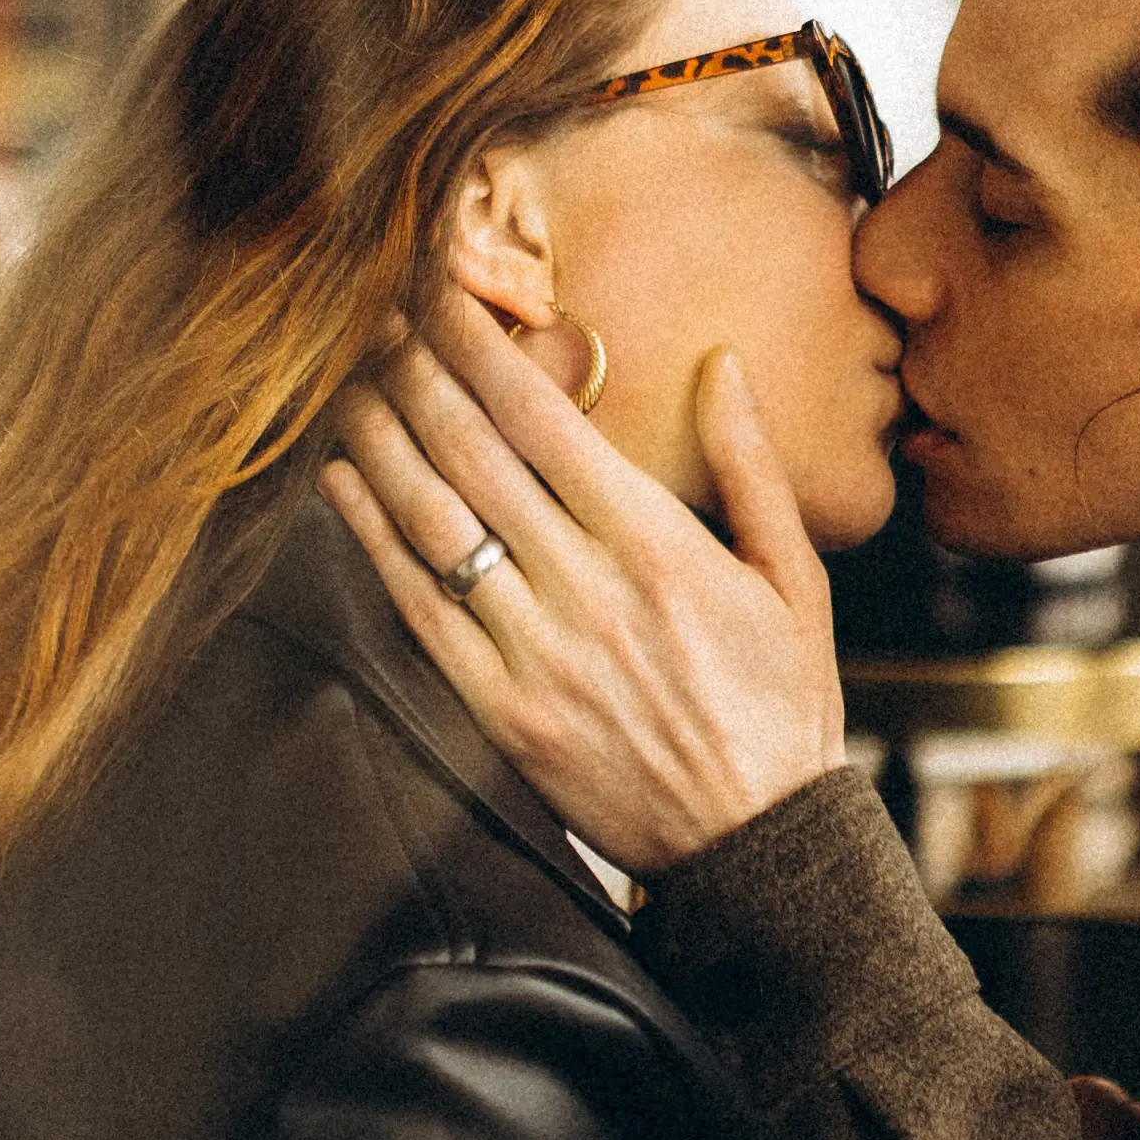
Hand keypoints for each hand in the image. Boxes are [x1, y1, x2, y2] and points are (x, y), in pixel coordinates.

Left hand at [323, 288, 850, 875]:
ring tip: (351, 383)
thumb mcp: (794, 579)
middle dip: (416, 372)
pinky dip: (372, 536)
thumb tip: (722, 364)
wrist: (758, 845)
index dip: (481, 346)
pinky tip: (345, 482)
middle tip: (380, 320)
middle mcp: (589, 591)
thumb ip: (751, 466)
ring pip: (433, 522)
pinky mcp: (502, 713)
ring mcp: (537, 655)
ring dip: (381, 439)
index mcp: (660, 546)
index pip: (543, 419)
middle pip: (473, 455)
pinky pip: (418, 609)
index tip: (444, 294)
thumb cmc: (784, 708)